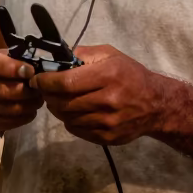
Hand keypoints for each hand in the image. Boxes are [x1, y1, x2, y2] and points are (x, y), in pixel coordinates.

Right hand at [0, 47, 44, 134]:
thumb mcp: (5, 56)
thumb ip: (18, 58)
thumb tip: (38, 67)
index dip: (11, 68)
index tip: (31, 71)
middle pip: (1, 90)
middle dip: (26, 91)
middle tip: (40, 89)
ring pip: (7, 108)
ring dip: (28, 105)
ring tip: (38, 100)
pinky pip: (7, 122)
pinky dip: (23, 117)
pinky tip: (30, 111)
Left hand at [30, 45, 166, 145]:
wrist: (156, 104)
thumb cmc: (130, 75)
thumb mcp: (110, 55)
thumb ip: (83, 55)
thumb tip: (56, 60)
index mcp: (107, 75)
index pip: (65, 82)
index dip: (45, 82)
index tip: (36, 80)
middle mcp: (107, 100)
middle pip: (63, 102)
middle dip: (48, 96)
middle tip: (45, 90)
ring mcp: (107, 122)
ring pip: (67, 118)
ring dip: (58, 109)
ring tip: (60, 100)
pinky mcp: (107, 137)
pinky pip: (76, 130)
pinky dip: (70, 121)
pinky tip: (75, 111)